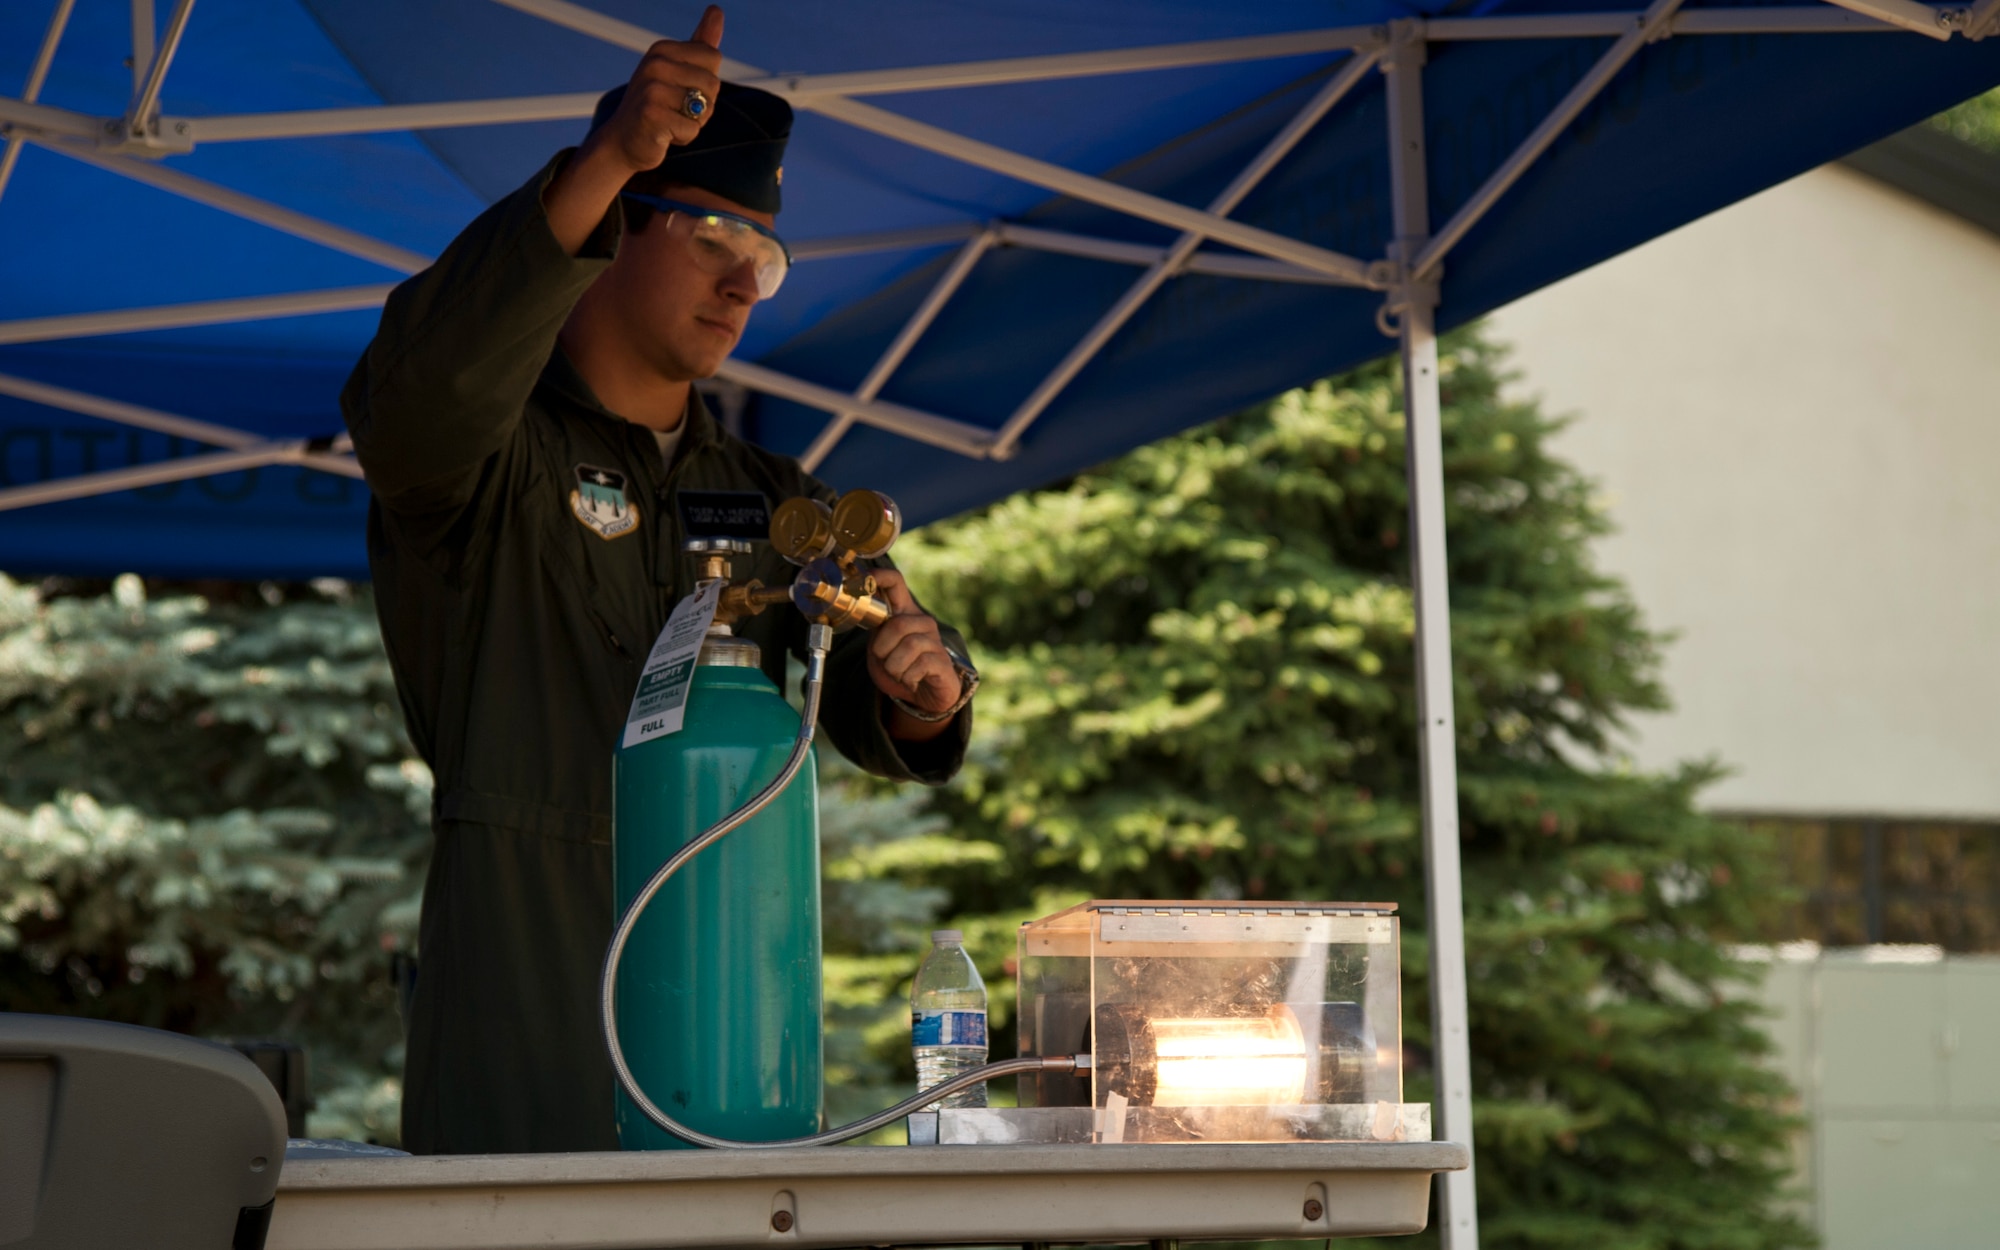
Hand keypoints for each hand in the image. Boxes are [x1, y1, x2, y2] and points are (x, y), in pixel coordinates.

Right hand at [585, 5, 725, 174]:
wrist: (623, 141)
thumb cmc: (657, 105)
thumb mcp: (678, 69)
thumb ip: (700, 42)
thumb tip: (717, 9)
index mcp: (662, 49)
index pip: (713, 58)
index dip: (706, 81)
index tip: (682, 89)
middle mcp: (655, 63)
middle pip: (713, 83)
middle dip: (703, 105)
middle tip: (676, 110)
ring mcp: (652, 88)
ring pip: (705, 108)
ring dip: (694, 122)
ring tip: (670, 121)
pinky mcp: (652, 115)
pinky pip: (692, 129)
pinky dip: (684, 137)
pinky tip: (664, 135)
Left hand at [865, 569, 963, 735]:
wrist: (925, 695)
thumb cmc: (901, 666)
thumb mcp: (880, 645)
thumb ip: (873, 627)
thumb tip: (851, 607)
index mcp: (904, 612)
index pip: (895, 582)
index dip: (879, 576)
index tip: (863, 580)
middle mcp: (922, 621)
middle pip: (897, 624)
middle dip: (883, 649)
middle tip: (885, 660)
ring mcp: (934, 641)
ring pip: (908, 647)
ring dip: (894, 667)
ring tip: (899, 673)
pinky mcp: (942, 661)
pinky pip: (919, 666)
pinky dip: (908, 678)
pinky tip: (911, 680)